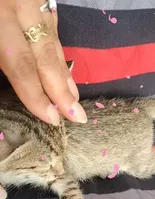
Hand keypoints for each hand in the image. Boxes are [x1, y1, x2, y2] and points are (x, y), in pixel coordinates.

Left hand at [0, 0, 86, 124]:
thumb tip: (11, 79)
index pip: (21, 65)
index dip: (37, 95)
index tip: (51, 118)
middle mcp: (18, 7)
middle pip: (45, 54)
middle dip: (62, 89)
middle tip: (77, 116)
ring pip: (52, 40)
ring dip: (64, 73)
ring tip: (74, 97)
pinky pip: (50, 25)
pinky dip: (58, 49)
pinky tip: (64, 65)